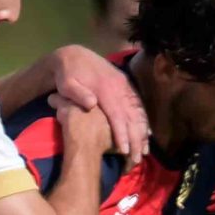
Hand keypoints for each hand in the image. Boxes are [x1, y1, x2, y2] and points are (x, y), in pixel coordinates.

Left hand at [49, 46, 145, 168]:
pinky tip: (147, 134)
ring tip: (145, 150)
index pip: (117, 114)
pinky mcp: (126, 85)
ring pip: (138, 111)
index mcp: (105, 88)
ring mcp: (124, 85)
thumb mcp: (66, 83)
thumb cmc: (67, 74)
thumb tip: (91, 104)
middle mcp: (119, 86)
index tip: (124, 150)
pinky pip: (138, 104)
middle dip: (136, 138)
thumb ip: (77, 93)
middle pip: (131, 115)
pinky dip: (144, 120)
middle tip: (137, 159)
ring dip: (143, 132)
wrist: (74, 56)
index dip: (121, 133)